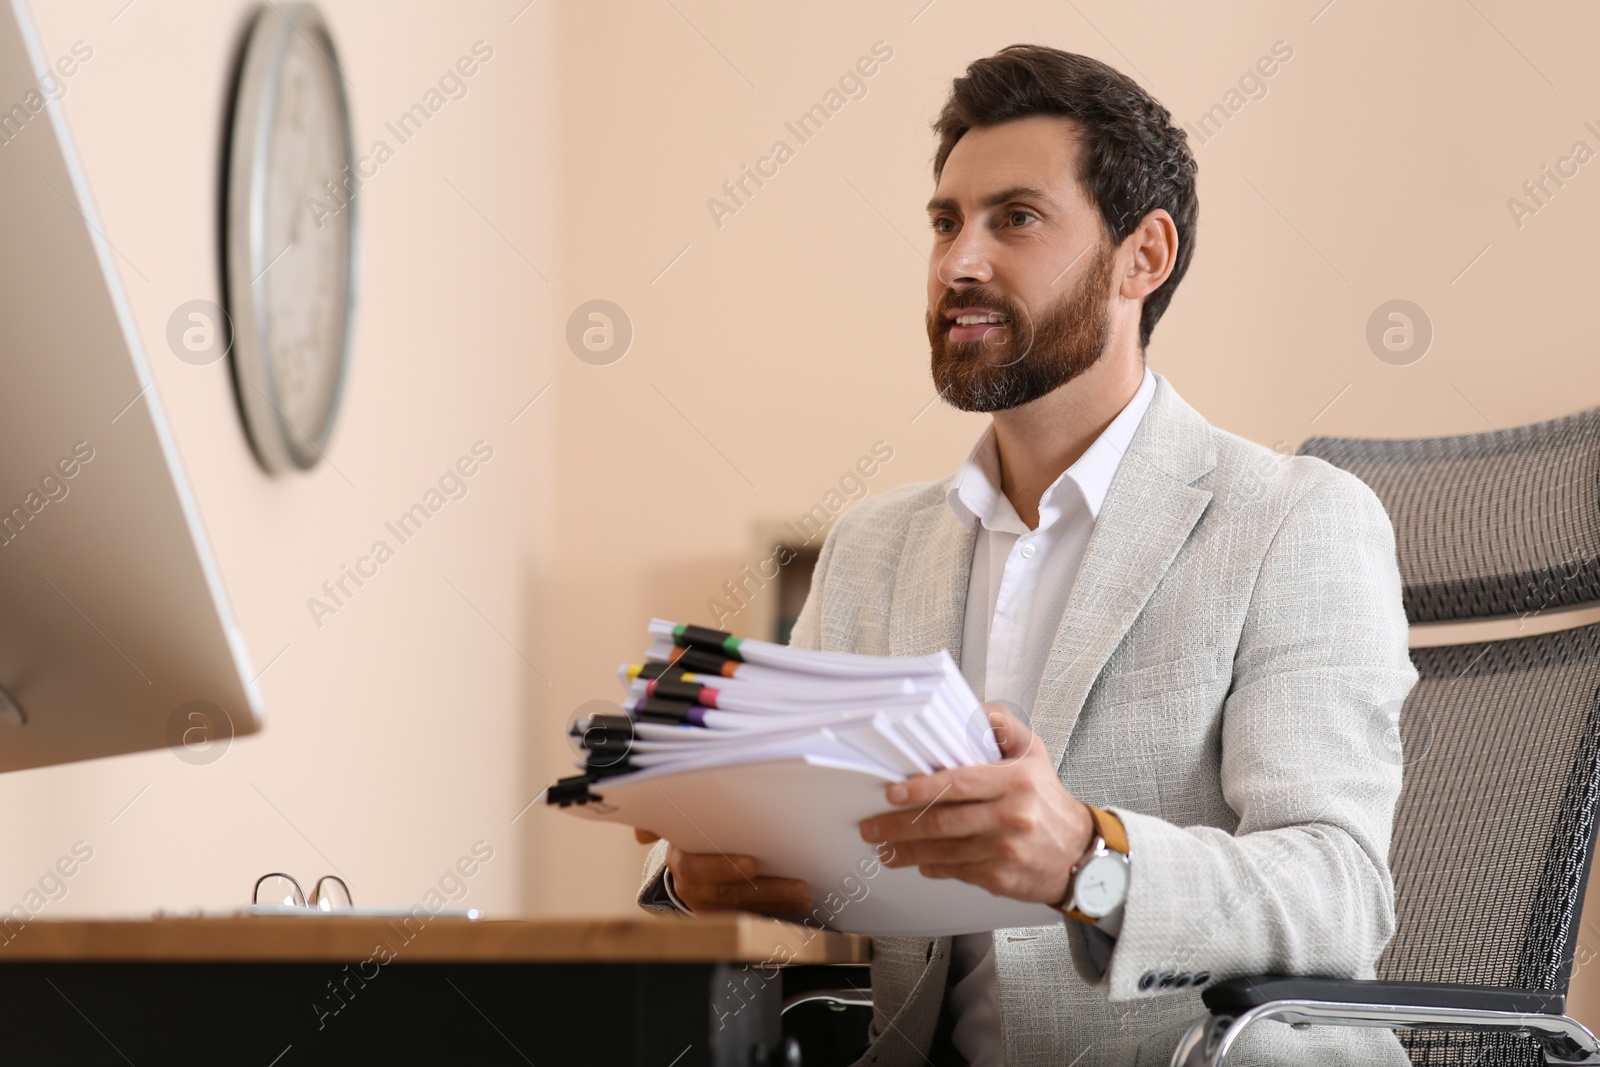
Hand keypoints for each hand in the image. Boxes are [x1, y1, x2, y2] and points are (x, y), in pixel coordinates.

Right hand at [635, 829, 810, 915]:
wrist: (688, 862)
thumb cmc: (693, 836)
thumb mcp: (679, 822)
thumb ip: (663, 820)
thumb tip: (640, 834)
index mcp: (680, 861)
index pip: (696, 868)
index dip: (724, 868)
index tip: (753, 864)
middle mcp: (692, 888)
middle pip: (729, 893)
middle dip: (767, 891)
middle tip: (800, 887)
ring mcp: (709, 907)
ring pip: (745, 911)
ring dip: (777, 905)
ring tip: (804, 897)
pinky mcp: (725, 919)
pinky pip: (751, 921)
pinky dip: (774, 918)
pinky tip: (796, 914)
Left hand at [856, 704, 1095, 904]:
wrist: (1080, 853)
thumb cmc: (1047, 799)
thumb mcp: (1033, 752)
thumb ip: (1001, 725)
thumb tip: (970, 709)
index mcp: (1016, 782)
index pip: (959, 783)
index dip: (921, 788)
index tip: (892, 792)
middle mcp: (1012, 817)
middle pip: (943, 822)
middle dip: (898, 826)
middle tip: (871, 826)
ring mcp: (1005, 851)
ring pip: (943, 852)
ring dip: (906, 851)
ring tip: (883, 848)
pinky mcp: (1001, 879)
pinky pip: (956, 871)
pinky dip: (931, 867)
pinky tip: (916, 861)